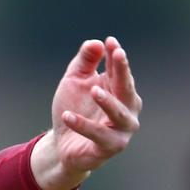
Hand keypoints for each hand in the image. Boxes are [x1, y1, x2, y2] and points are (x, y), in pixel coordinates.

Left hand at [33, 37, 141, 189]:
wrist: (62, 143)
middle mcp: (127, 108)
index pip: (120, 70)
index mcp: (120, 89)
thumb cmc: (74, 108)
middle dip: (122, 71)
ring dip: (108, 101)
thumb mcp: (74, 81)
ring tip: (93, 90)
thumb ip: (84, 62)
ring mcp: (122, 129)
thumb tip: (96, 43)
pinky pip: (99, 136)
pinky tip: (67, 116)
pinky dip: (84, 125)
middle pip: (126, 88)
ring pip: (119, 114)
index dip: (116, 55)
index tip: (110, 41)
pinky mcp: (111, 147)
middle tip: (117, 54)